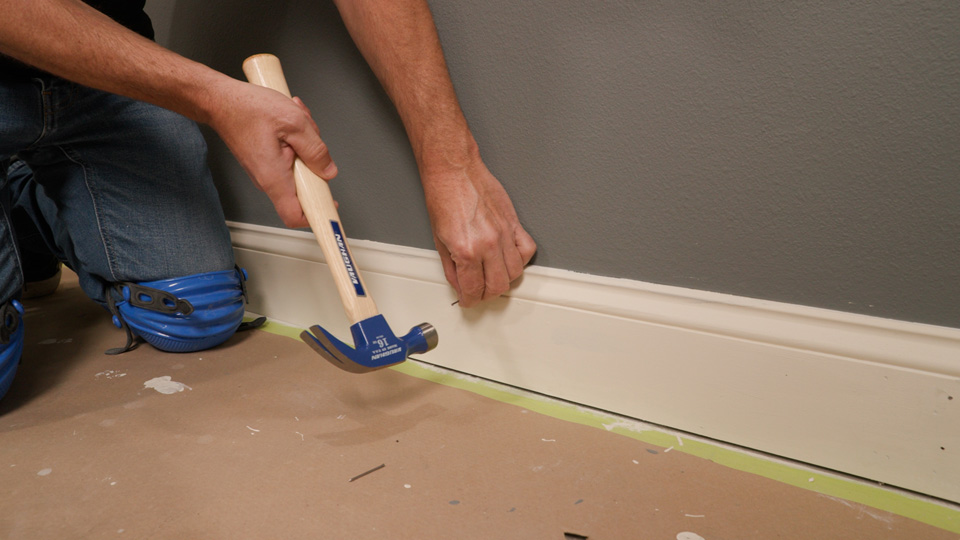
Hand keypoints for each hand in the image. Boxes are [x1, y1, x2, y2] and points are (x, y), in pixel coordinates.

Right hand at [208, 80, 336, 227]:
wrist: (220, 100)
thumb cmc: (247, 108)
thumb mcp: (293, 122)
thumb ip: (315, 149)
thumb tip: (328, 170)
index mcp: (274, 177)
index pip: (295, 216)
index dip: (316, 215)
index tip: (330, 208)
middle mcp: (268, 179)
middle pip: (304, 188)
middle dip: (315, 163)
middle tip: (311, 138)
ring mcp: (266, 171)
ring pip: (298, 169)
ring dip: (305, 146)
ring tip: (297, 122)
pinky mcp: (265, 161)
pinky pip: (289, 158)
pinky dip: (295, 140)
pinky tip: (290, 123)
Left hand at [424, 159, 536, 306]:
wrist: (454, 171)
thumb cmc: (443, 197)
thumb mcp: (438, 239)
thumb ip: (452, 268)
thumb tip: (460, 284)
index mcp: (466, 251)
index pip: (474, 289)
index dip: (470, 300)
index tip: (469, 300)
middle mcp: (487, 244)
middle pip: (498, 286)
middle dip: (487, 295)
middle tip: (480, 292)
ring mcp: (504, 234)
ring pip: (515, 272)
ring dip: (505, 280)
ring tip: (494, 277)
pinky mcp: (514, 222)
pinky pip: (527, 249)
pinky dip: (522, 260)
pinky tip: (510, 259)